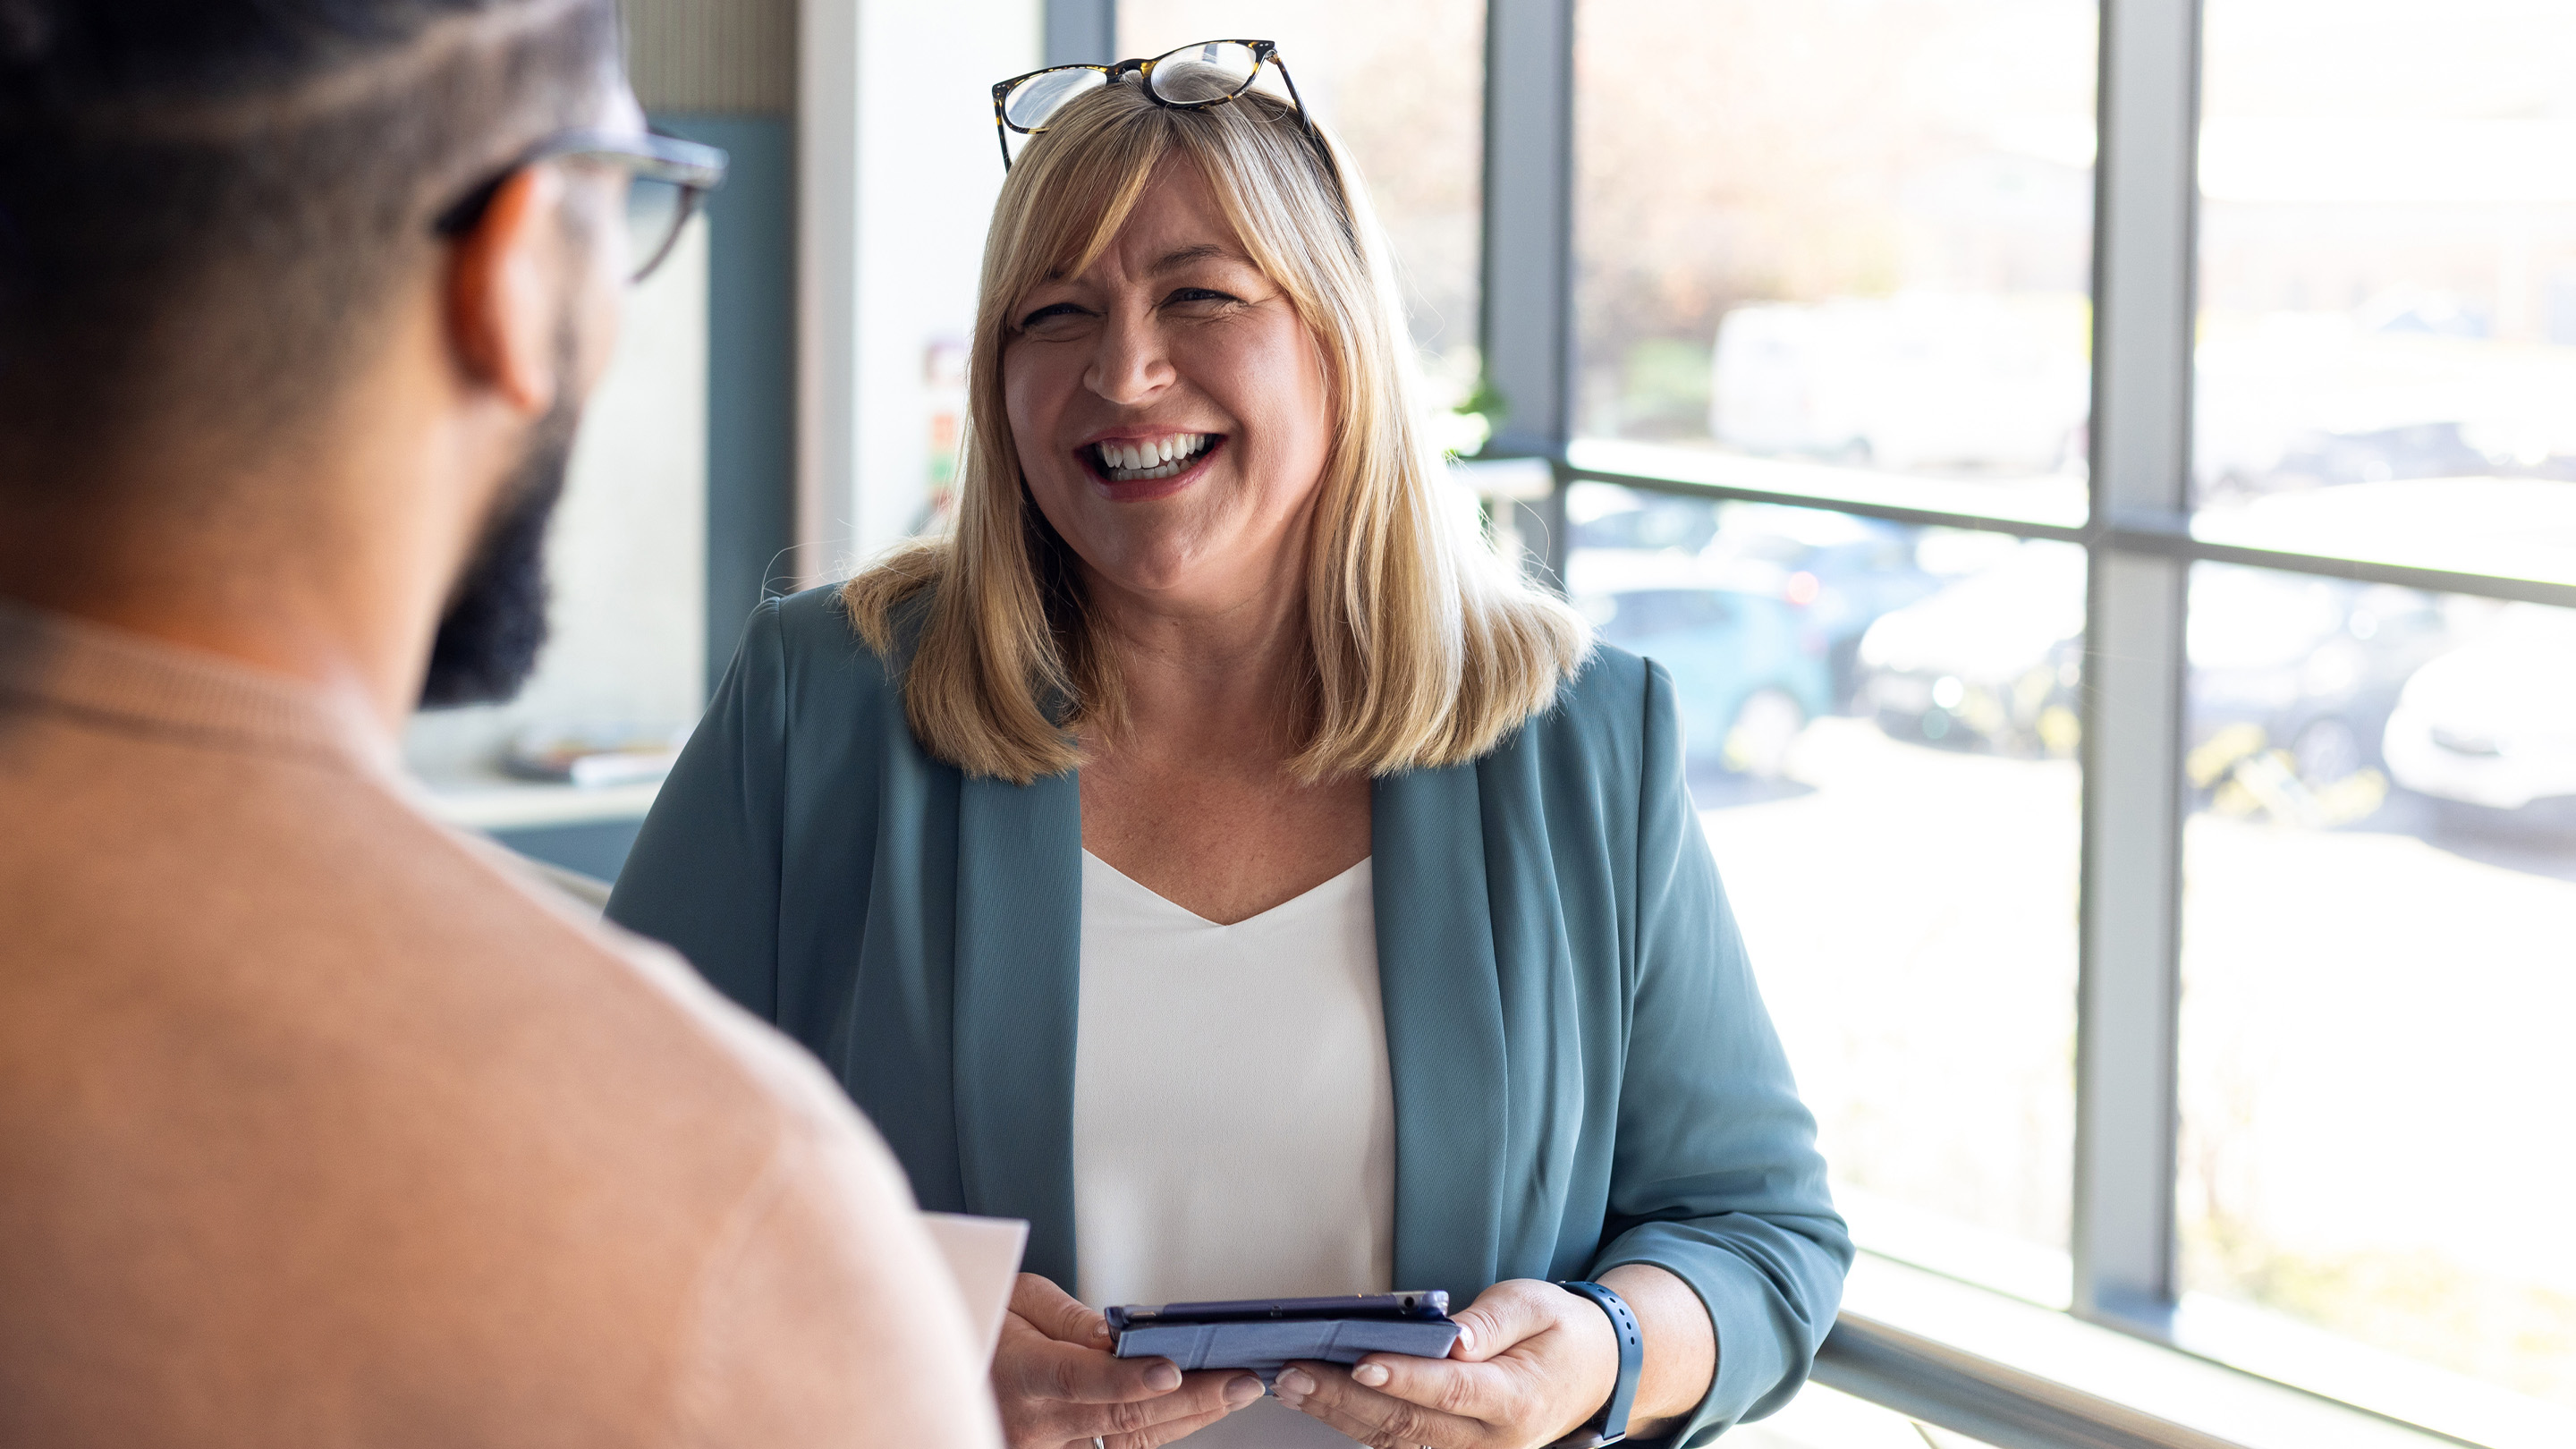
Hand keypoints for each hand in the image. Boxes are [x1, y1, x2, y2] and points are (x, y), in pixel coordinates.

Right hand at [992, 1273, 1265, 1448]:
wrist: (939, 1367)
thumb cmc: (979, 1322)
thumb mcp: (1015, 1297)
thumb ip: (1066, 1315)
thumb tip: (1114, 1334)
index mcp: (1019, 1374)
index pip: (1080, 1379)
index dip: (1129, 1378)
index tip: (1173, 1369)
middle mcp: (1033, 1424)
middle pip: (1120, 1418)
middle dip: (1190, 1400)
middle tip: (1241, 1380)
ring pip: (1127, 1445)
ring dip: (1187, 1420)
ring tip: (1233, 1393)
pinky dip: (1157, 1432)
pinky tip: (1194, 1412)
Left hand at [1272, 1279, 1616, 1448]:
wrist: (1593, 1373)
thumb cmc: (1560, 1333)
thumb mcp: (1536, 1305)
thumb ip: (1491, 1321)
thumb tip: (1450, 1337)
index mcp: (1516, 1399)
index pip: (1452, 1390)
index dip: (1404, 1377)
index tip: (1361, 1359)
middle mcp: (1492, 1440)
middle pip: (1409, 1423)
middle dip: (1345, 1398)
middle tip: (1296, 1372)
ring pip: (1396, 1440)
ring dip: (1339, 1413)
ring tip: (1293, 1384)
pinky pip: (1400, 1443)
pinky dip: (1356, 1422)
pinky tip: (1321, 1400)